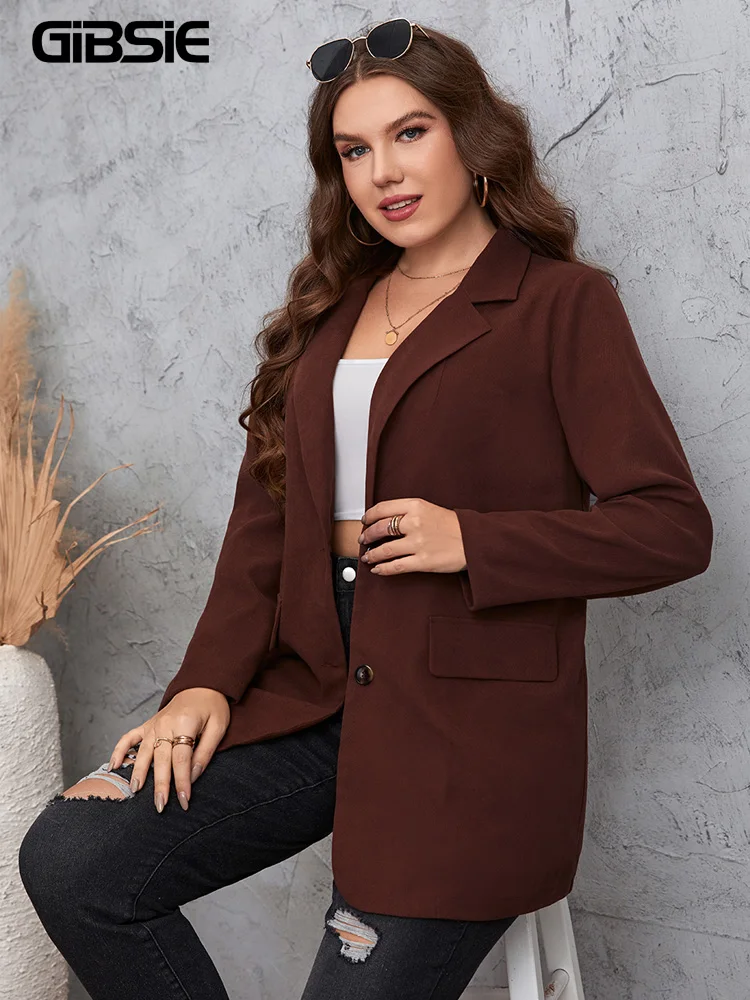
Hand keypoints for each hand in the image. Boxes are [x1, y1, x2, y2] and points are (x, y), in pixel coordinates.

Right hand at [107, 687, 229, 812]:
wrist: (202, 685)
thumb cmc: (213, 707)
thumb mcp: (218, 727)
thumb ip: (205, 752)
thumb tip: (192, 777)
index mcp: (184, 724)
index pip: (181, 759)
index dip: (182, 782)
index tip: (184, 801)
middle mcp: (165, 724)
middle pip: (161, 759)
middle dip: (160, 785)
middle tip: (160, 806)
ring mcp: (154, 724)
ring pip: (144, 753)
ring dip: (138, 773)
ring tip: (135, 792)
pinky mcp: (147, 725)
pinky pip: (129, 738)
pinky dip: (119, 751)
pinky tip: (113, 766)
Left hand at [358, 497, 466, 576]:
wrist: (474, 541)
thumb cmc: (454, 526)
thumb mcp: (430, 509)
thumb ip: (409, 511)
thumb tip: (385, 520)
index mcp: (415, 506)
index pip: (382, 508)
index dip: (369, 516)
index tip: (365, 521)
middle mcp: (414, 523)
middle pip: (379, 529)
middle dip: (367, 536)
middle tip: (363, 540)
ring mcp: (418, 543)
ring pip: (384, 550)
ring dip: (372, 555)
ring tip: (368, 557)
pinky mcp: (422, 561)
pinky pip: (395, 566)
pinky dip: (383, 569)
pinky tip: (378, 569)